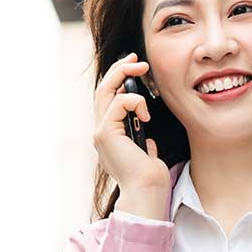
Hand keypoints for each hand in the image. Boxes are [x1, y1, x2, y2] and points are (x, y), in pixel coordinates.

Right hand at [92, 52, 168, 194]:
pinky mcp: (106, 133)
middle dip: (119, 70)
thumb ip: (144, 145)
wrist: (147, 192)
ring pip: (105, 91)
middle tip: (136, 60)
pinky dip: (135, 102)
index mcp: (110, 136)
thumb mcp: (148, 155)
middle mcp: (101, 133)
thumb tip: (149, 140)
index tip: (136, 69)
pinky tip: (147, 115)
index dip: (119, 81)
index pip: (108, 100)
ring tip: (141, 69)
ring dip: (123, 74)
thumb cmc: (151, 178)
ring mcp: (101, 133)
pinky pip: (118, 103)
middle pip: (102, 90)